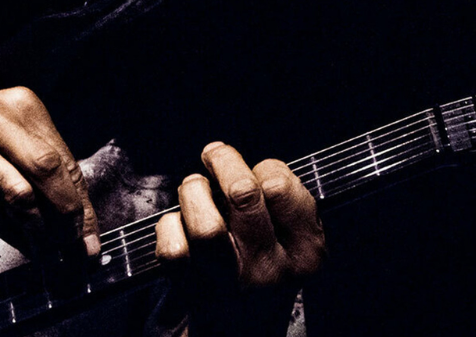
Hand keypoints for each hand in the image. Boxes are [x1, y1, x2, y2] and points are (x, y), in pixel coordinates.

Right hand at [0, 87, 98, 255]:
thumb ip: (31, 158)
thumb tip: (73, 209)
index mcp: (18, 104)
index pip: (63, 157)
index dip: (82, 200)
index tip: (91, 232)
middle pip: (50, 171)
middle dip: (72, 216)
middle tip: (79, 248)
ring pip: (24, 197)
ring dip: (44, 232)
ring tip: (53, 253)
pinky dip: (16, 238)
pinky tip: (26, 248)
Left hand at [155, 142, 324, 336]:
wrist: (244, 329)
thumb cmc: (266, 268)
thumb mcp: (295, 238)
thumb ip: (280, 198)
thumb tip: (226, 158)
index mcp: (306, 252)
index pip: (279, 186)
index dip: (261, 166)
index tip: (253, 170)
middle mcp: (272, 271)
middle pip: (242, 194)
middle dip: (222, 161)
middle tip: (214, 155)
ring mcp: (232, 285)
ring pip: (206, 224)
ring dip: (194, 192)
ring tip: (196, 189)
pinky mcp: (196, 294)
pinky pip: (174, 249)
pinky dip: (169, 227)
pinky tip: (179, 226)